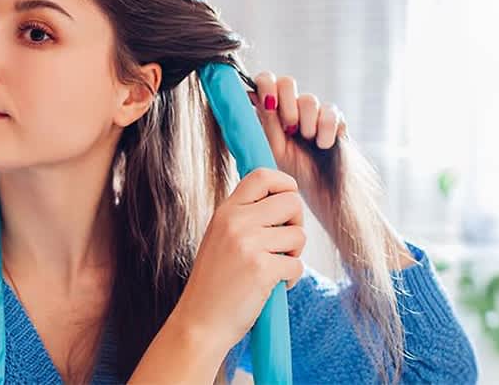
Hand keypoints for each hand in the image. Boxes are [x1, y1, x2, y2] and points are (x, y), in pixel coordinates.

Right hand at [171, 168, 305, 352]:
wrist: (200, 322)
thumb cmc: (215, 284)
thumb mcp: (220, 238)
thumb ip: (244, 217)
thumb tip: (285, 199)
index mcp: (225, 211)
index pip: (262, 175)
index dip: (285, 184)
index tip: (288, 201)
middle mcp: (235, 222)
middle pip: (292, 201)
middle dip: (297, 223)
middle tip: (285, 244)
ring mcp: (248, 245)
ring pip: (299, 234)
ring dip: (295, 254)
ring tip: (276, 268)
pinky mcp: (261, 269)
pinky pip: (297, 265)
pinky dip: (291, 279)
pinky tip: (274, 287)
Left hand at [248, 71, 346, 194]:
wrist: (319, 191)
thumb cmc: (290, 171)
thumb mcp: (272, 147)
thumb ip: (264, 121)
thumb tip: (250, 94)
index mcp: (271, 111)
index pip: (265, 80)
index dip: (266, 84)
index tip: (269, 103)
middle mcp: (291, 107)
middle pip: (287, 82)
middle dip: (286, 104)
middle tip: (289, 128)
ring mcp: (313, 112)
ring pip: (308, 99)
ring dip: (306, 122)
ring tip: (307, 140)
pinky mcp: (334, 119)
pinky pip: (330, 111)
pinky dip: (326, 129)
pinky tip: (323, 144)